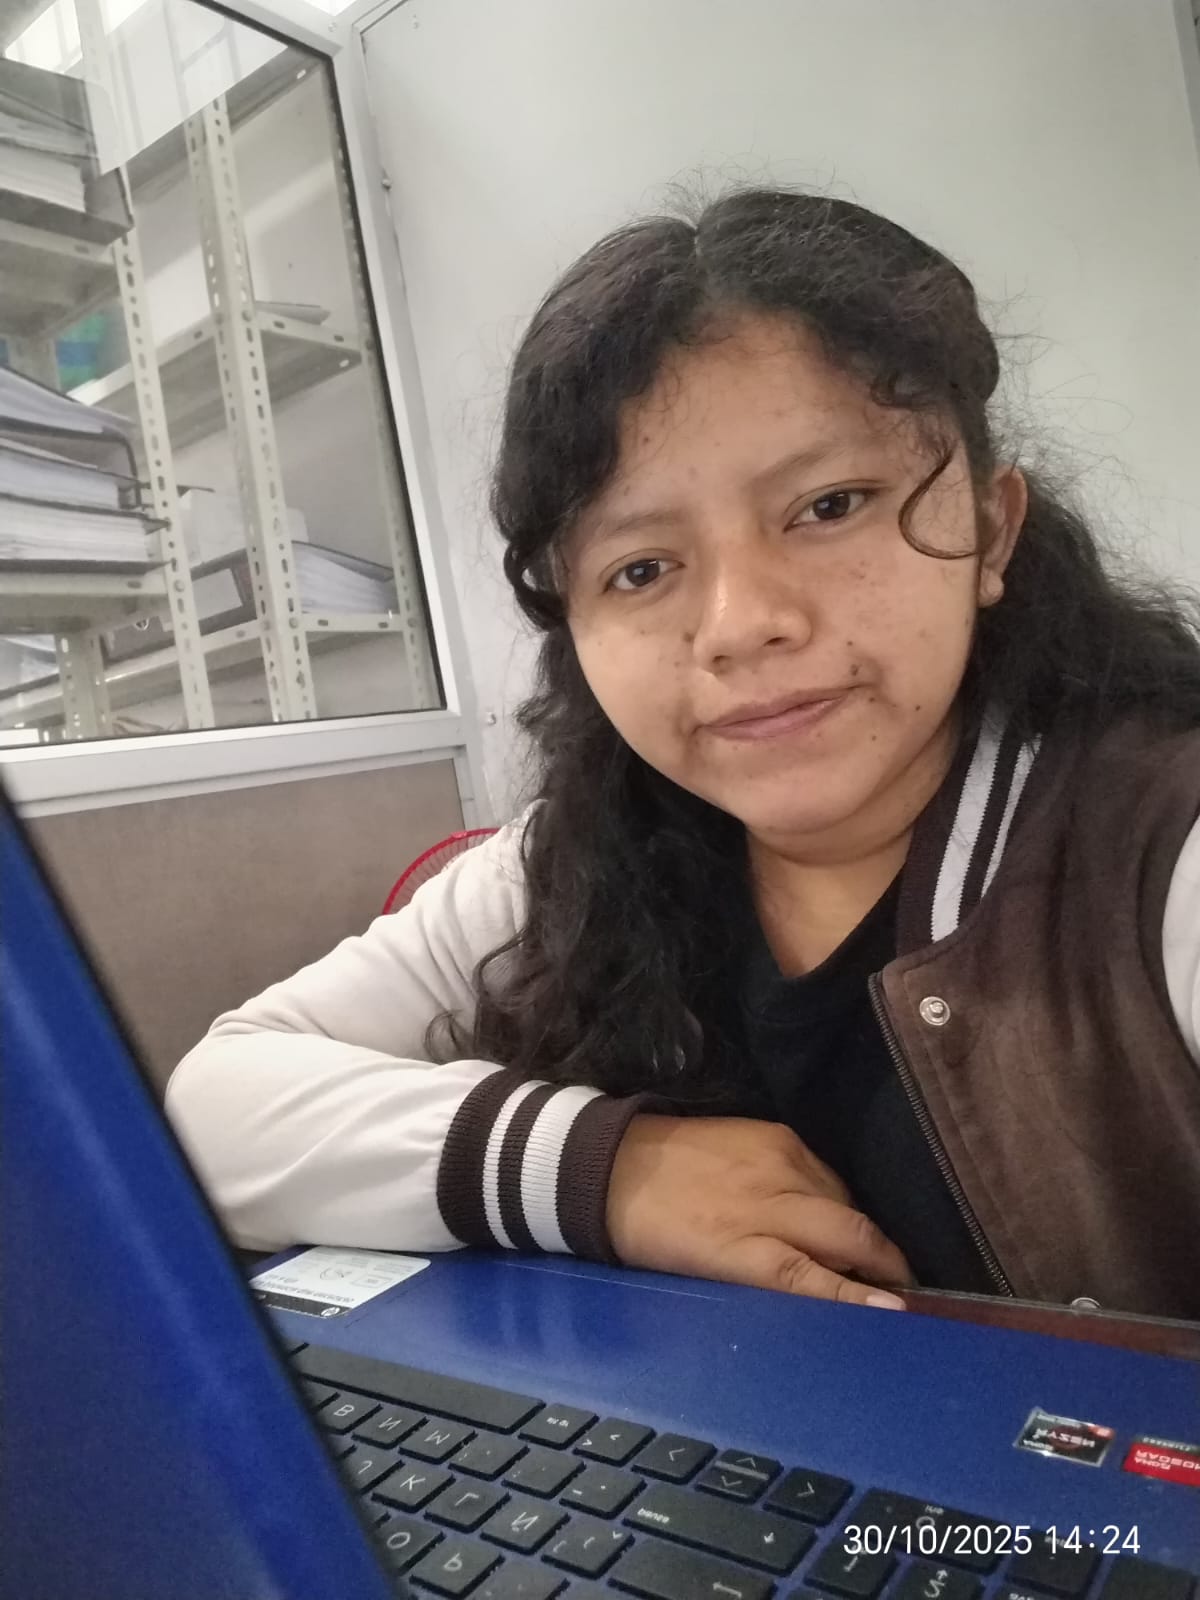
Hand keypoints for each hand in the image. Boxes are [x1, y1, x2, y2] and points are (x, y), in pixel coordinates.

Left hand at [607, 1114, 914, 1307]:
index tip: (897, 1310)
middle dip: (885, 1263)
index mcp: (731, 1247)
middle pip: (845, 1233)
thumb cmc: (652, 1235)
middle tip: (904, 1288)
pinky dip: (837, 1200)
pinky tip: (831, 1215)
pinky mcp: (776, 1133)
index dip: (855, 1297)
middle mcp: (760, 1200)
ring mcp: (772, 1160)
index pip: (806, 1277)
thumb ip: (761, 1287)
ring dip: (862, 1233)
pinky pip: (827, 1172)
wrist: (615, 1162)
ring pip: (845, 1201)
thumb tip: (826, 1300)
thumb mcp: (699, 1277)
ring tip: (869, 1257)